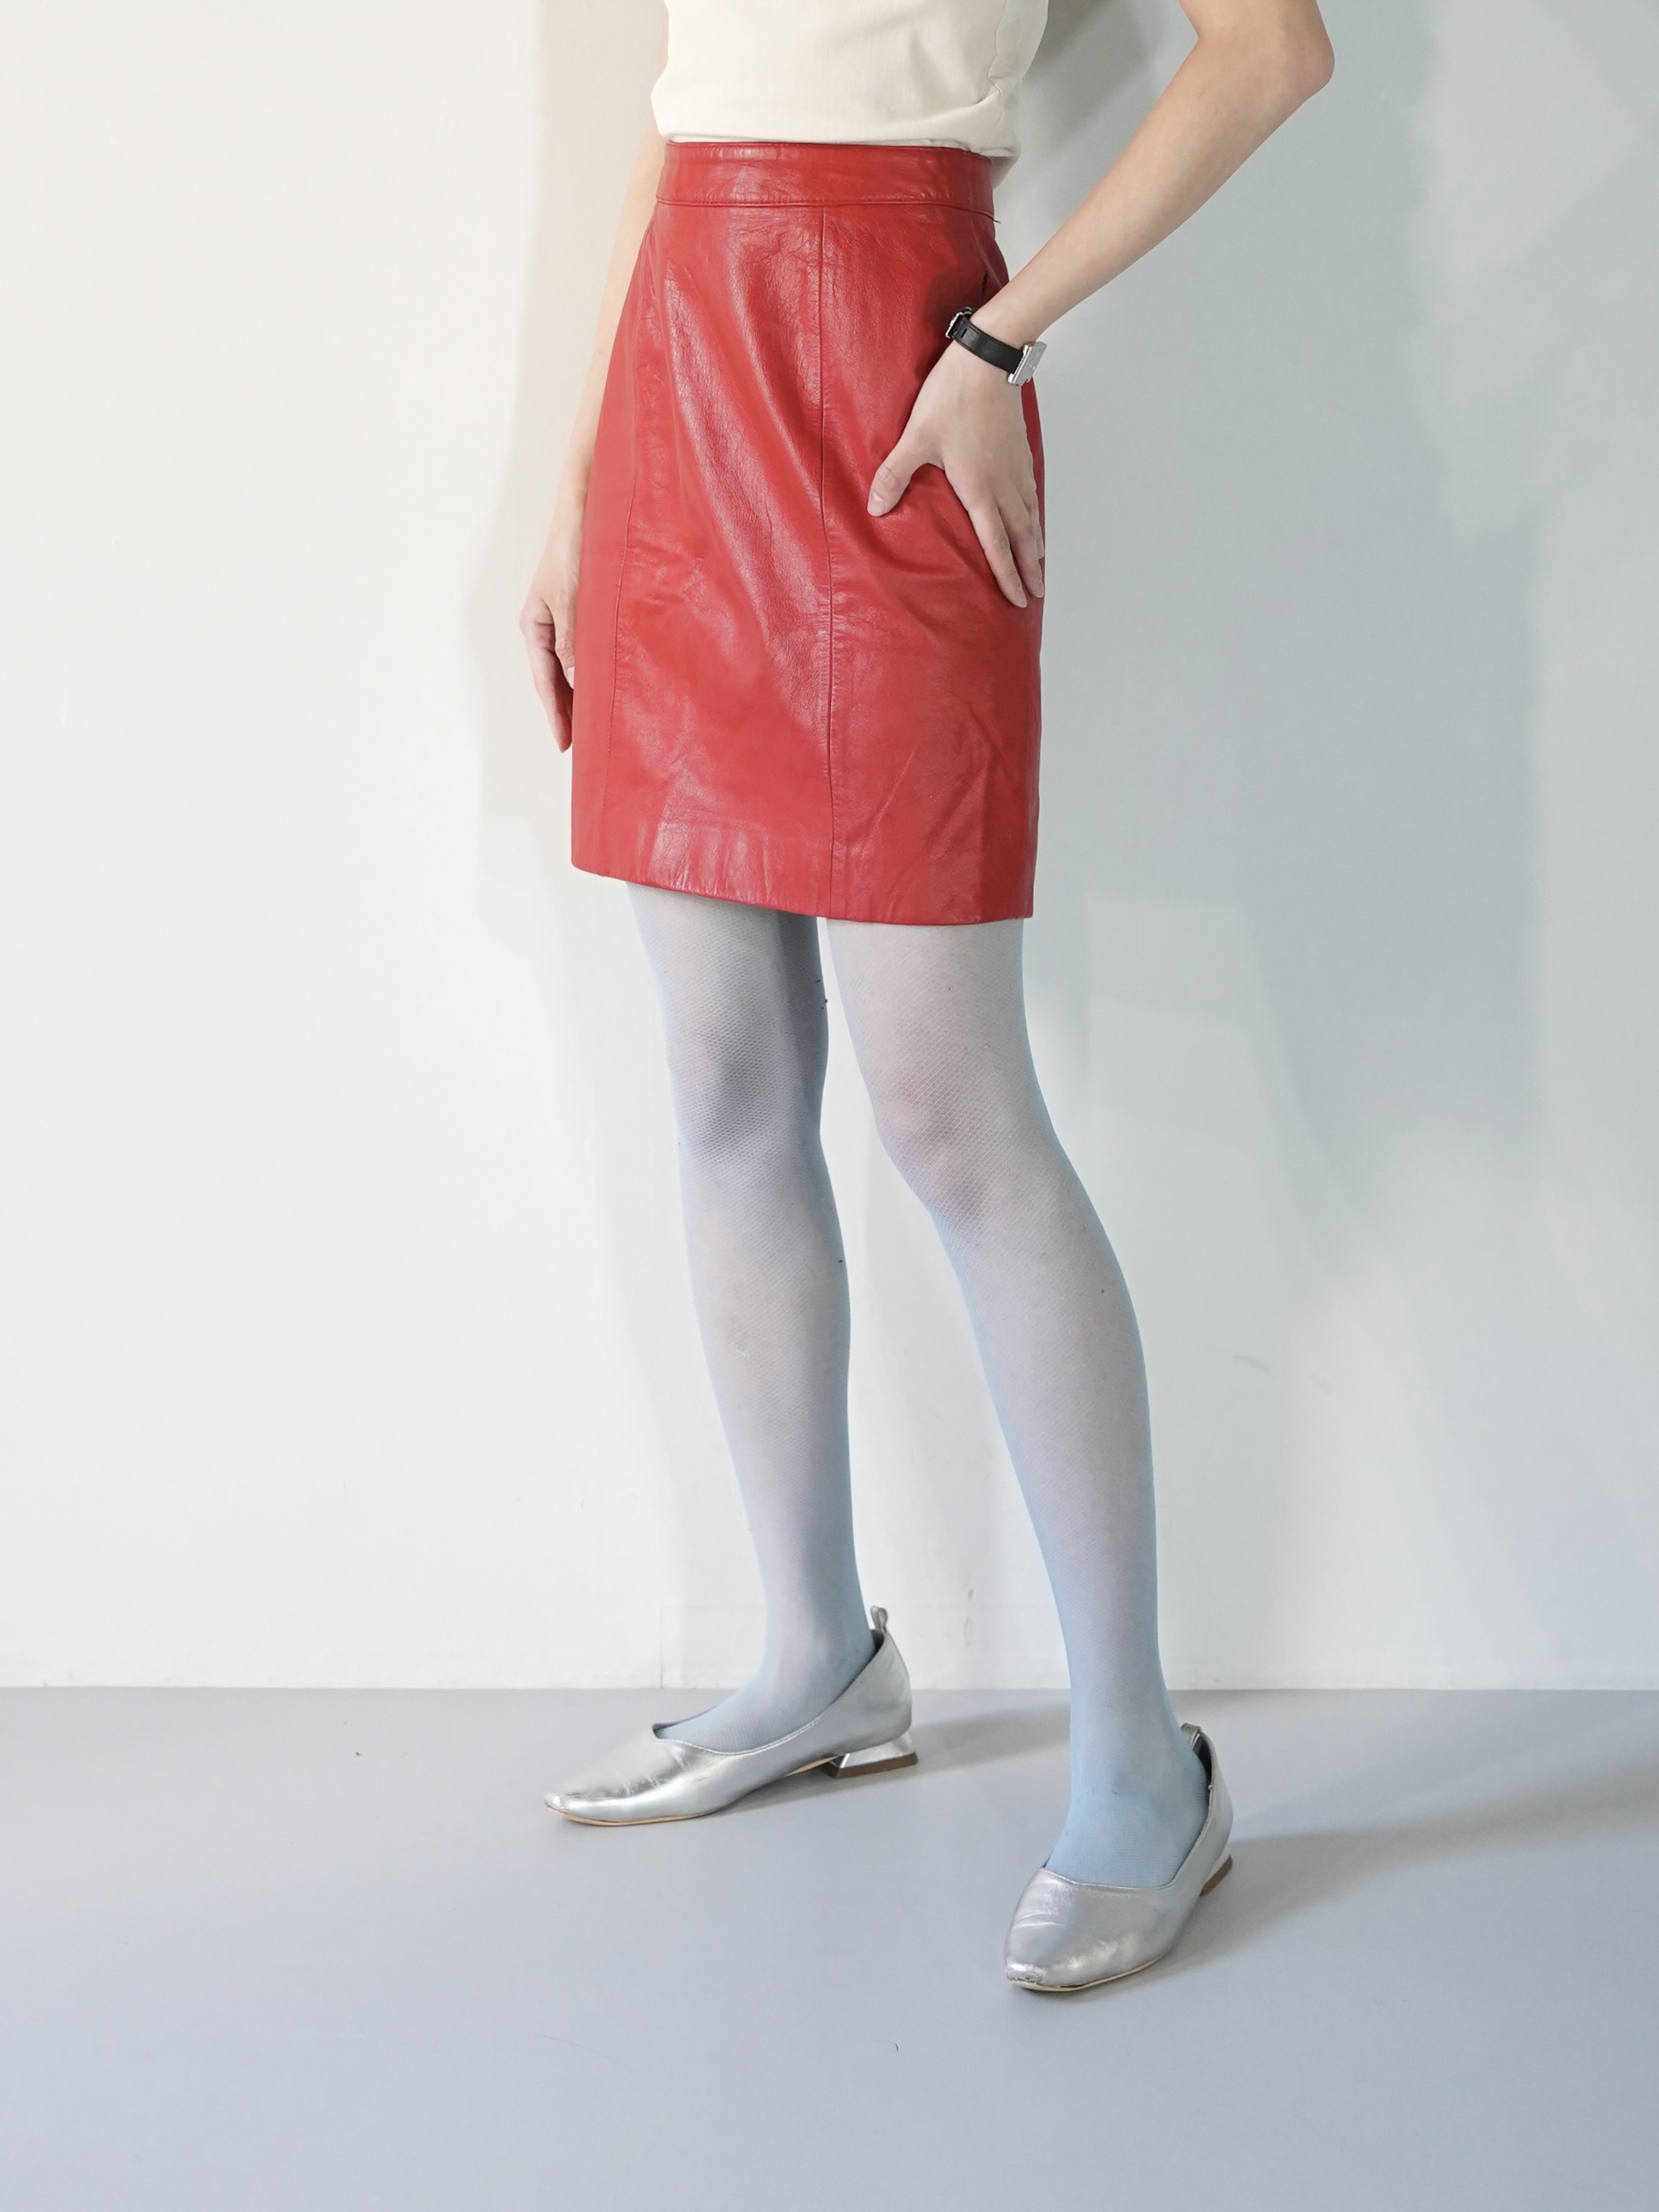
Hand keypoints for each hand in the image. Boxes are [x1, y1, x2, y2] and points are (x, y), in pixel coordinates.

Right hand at [520, 493, 582, 750]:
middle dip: (572, 712)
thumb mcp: (572, 600)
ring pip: (577, 667)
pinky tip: (616, 685)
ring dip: (588, 693)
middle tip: (589, 745)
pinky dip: (600, 670)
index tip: (567, 748)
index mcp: (534, 626)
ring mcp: (570, 619)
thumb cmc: (576, 546)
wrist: (592, 504)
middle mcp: (550, 627)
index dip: (557, 716)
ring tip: (604, 724)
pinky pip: (592, 649)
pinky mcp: (590, 610)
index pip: (545, 683)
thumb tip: (576, 685)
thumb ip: (574, 643)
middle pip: (559, 680)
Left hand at [867, 341, 1043, 607]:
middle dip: (1029, 568)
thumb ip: (895, 474)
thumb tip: (875, 508)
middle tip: (1037, 593)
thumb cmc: (952, 395)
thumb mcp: (916, 436)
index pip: (996, 544)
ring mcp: (1016, 466)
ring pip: (1031, 515)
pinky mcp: (1020, 448)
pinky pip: (1032, 491)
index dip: (1007, 575)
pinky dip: (1035, 512)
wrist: (989, 357)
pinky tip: (1033, 516)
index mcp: (980, 488)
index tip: (1018, 599)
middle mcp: (1004, 483)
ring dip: (1035, 542)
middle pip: (1021, 536)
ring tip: (1039, 563)